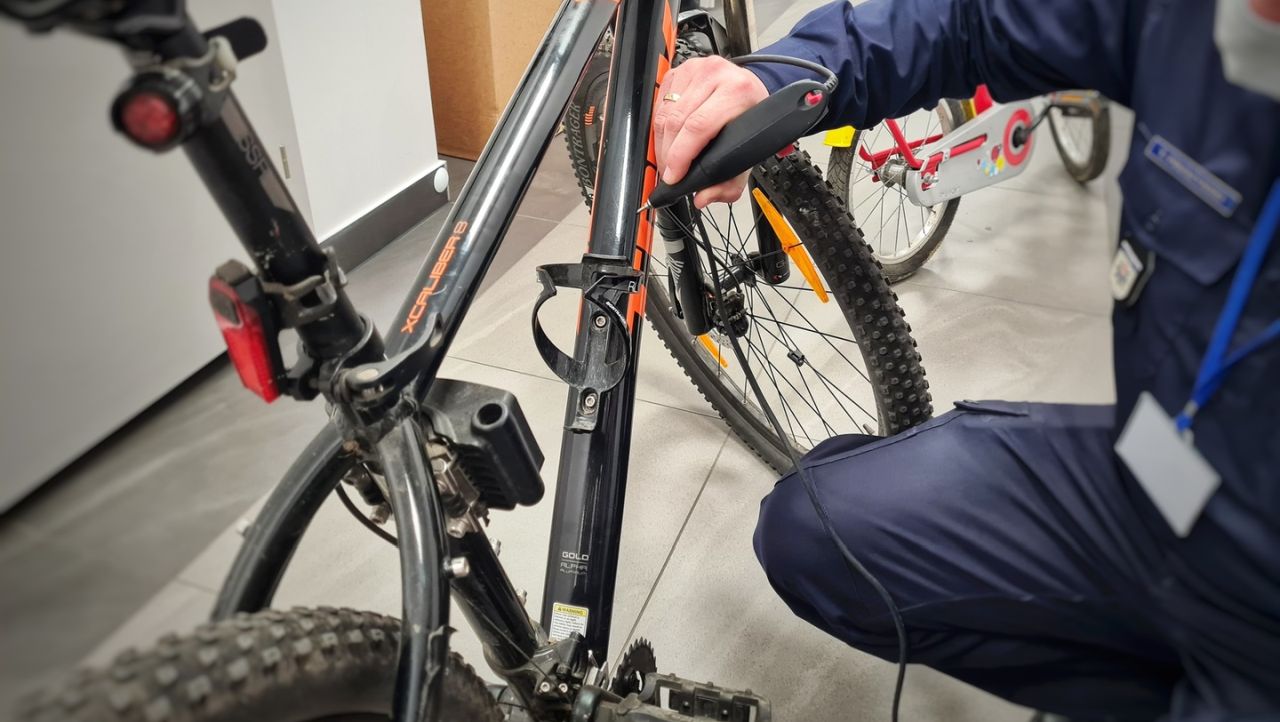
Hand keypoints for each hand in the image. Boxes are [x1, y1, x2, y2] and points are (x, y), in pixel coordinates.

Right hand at [654, 55, 769, 207]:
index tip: (673, 176)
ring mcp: (695, 69)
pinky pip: (659, 103)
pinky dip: (659, 127)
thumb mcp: (749, 150)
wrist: (750, 87)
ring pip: (664, 113)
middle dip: (668, 155)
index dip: (680, 155)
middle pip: (676, 122)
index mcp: (738, 92)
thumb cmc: (749, 116)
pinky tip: (668, 138)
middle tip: (669, 174)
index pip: (698, 127)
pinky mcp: (680, 70)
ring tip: (668, 160)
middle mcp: (716, 75)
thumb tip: (704, 197)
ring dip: (661, 143)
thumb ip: (730, 182)